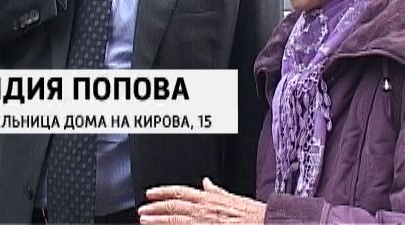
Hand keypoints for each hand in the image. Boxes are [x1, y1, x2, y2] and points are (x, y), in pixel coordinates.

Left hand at [138, 177, 266, 223]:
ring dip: (158, 221)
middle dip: (155, 209)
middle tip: (141, 211)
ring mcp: (202, 222)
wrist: (262, 222)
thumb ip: (215, 191)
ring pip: (175, 221)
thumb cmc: (250, 213)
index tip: (150, 194)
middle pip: (172, 207)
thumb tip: (206, 183)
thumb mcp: (231, 196)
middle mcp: (202, 209)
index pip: (179, 192)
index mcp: (207, 198)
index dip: (162, 192)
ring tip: (145, 221)